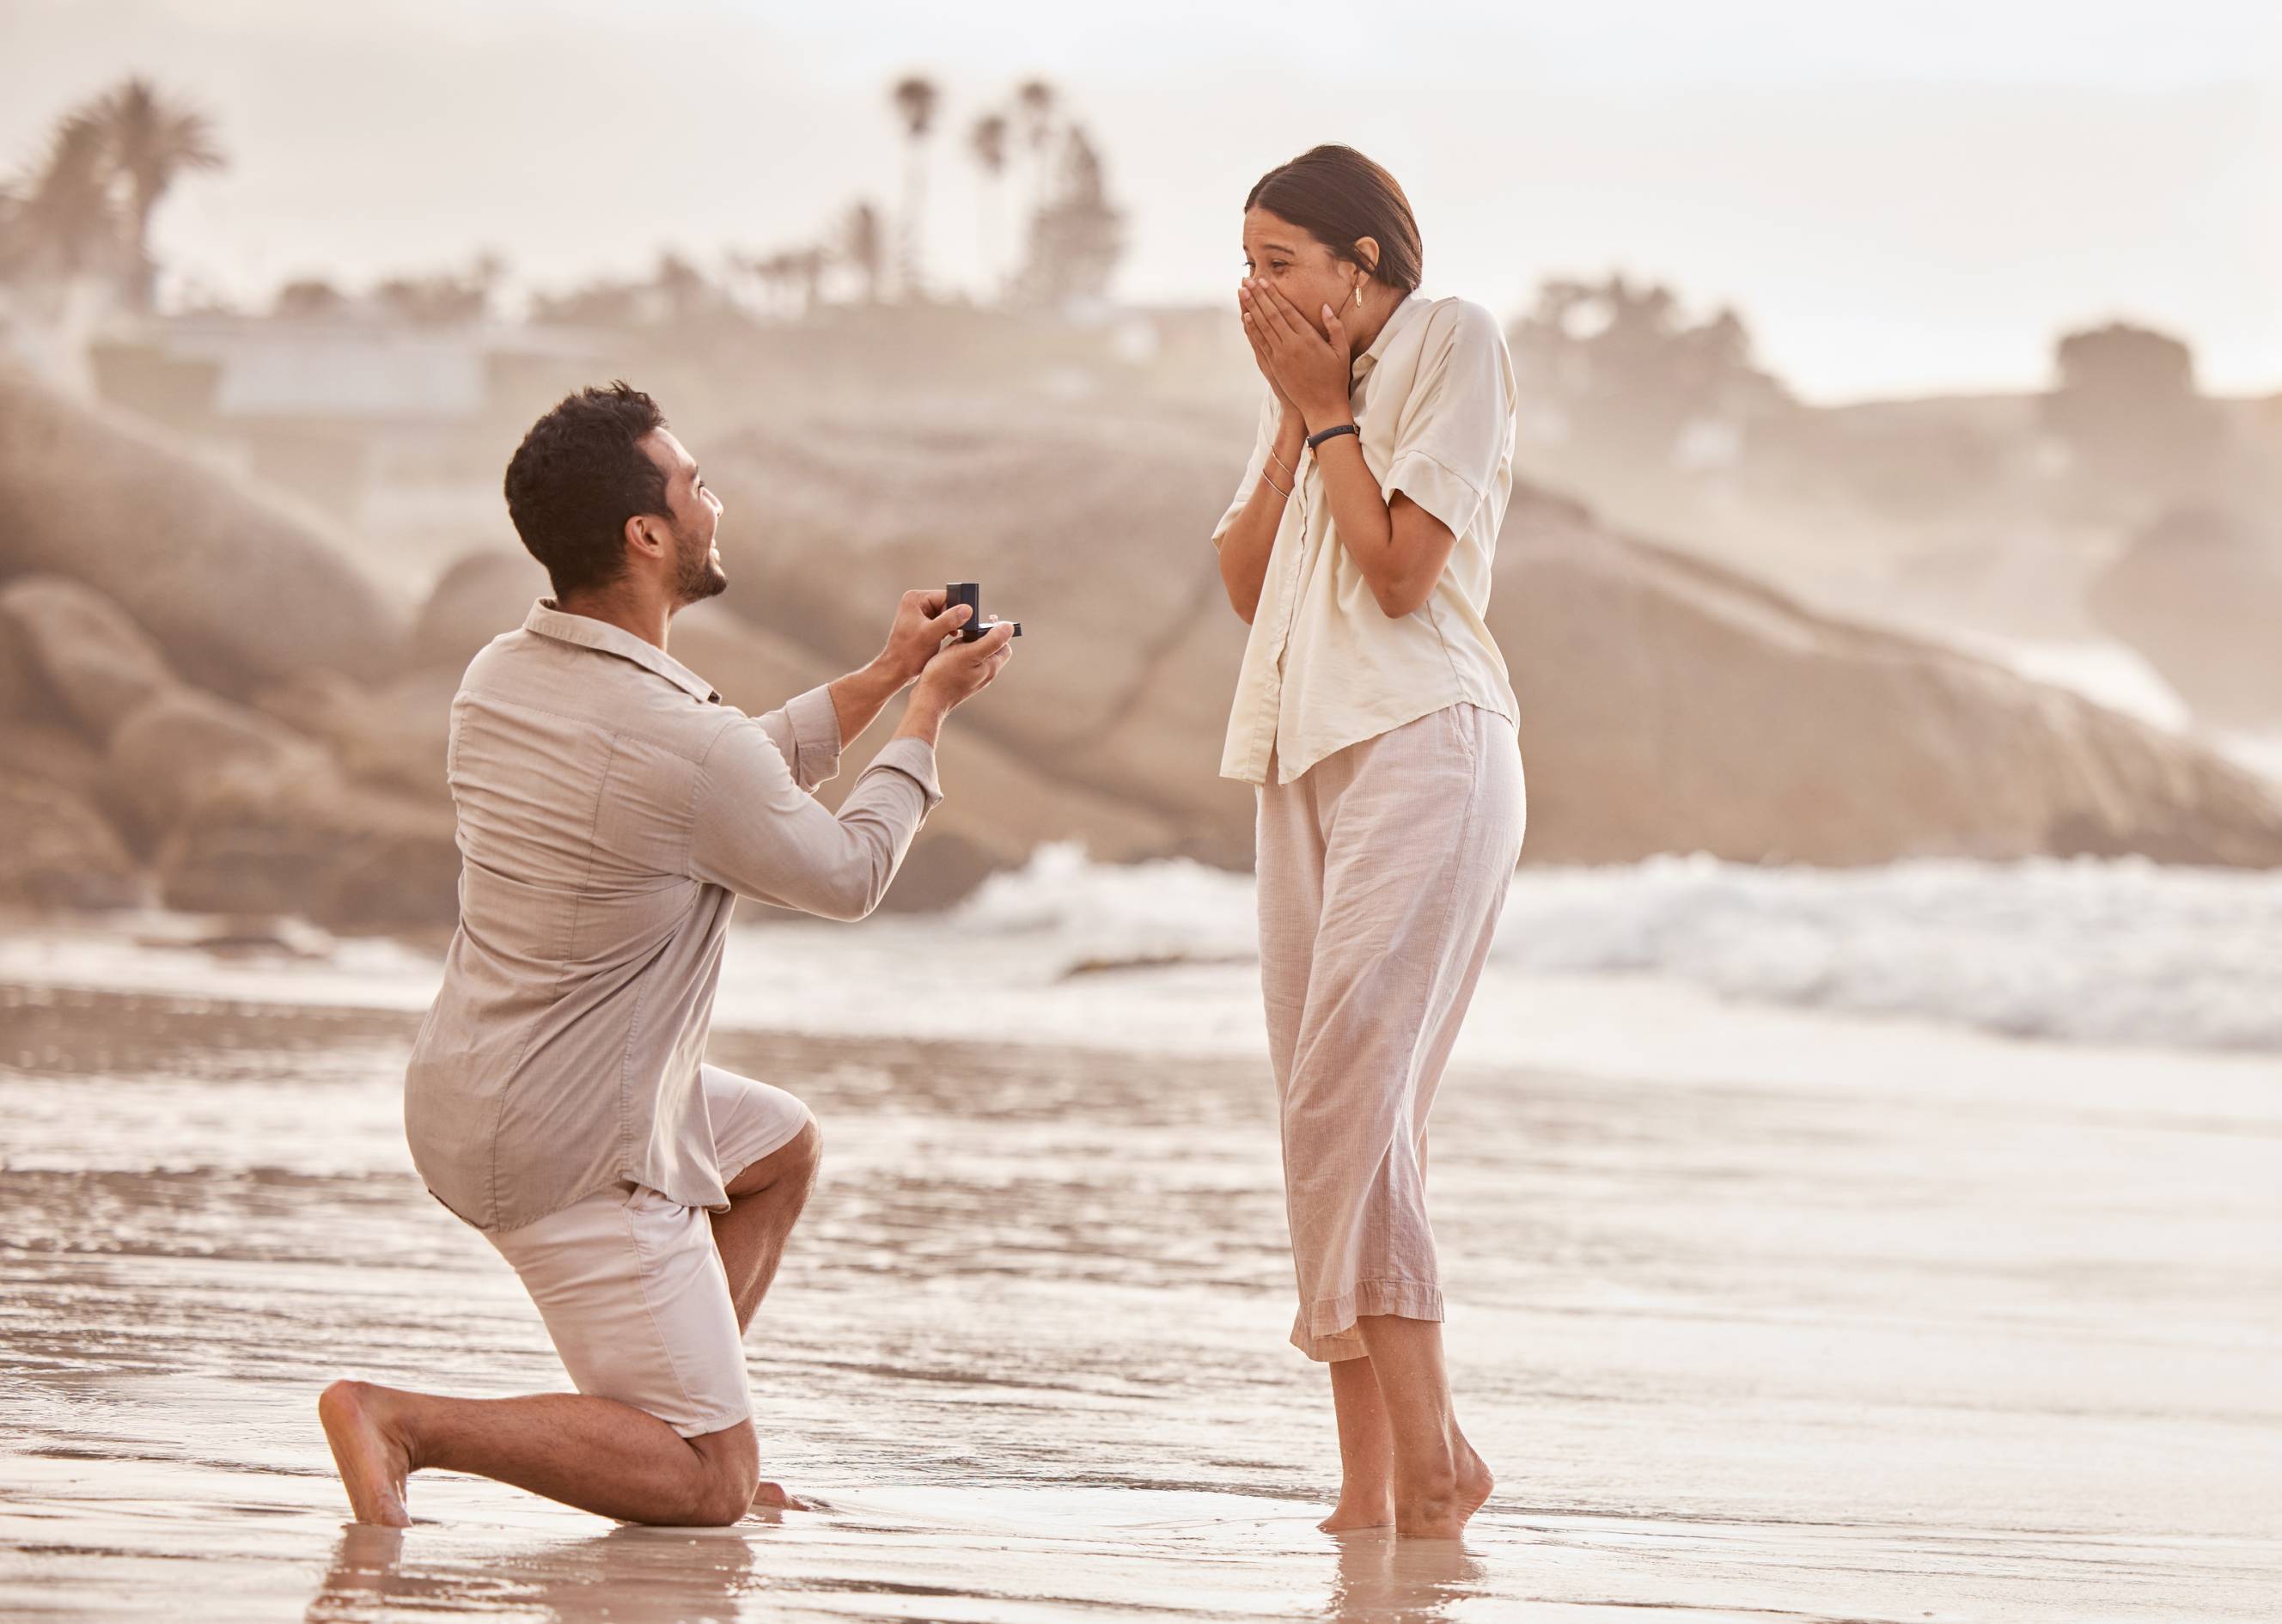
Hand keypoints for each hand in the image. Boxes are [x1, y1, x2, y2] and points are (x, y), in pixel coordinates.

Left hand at [875, 588, 971, 685]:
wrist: (896, 670)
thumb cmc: (908, 652)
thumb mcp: (931, 634)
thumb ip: (949, 620)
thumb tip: (967, 609)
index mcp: (915, 599)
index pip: (946, 596)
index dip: (955, 609)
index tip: (960, 624)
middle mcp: (916, 603)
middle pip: (947, 605)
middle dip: (952, 619)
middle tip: (949, 633)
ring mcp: (919, 614)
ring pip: (946, 615)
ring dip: (949, 627)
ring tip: (943, 637)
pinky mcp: (923, 624)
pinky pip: (941, 623)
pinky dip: (945, 631)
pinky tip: (942, 639)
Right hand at [912, 620, 1015, 715]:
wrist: (928, 700)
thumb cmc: (945, 675)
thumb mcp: (969, 653)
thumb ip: (991, 640)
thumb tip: (1009, 628)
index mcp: (991, 667)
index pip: (1005, 646)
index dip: (998, 632)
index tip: (985, 622)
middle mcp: (985, 674)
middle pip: (991, 649)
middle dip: (981, 636)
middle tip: (966, 632)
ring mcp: (973, 678)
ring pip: (976, 654)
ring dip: (968, 644)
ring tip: (955, 642)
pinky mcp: (961, 680)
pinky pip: (964, 661)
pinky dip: (959, 653)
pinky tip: (948, 653)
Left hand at [1240, 278, 1352, 433]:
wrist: (1322, 406)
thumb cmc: (1335, 378)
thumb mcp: (1342, 351)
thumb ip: (1335, 327)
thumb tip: (1325, 307)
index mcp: (1308, 338)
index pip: (1287, 310)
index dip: (1274, 294)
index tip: (1265, 281)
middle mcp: (1291, 345)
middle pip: (1271, 314)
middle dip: (1258, 296)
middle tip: (1247, 280)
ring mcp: (1280, 356)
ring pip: (1262, 326)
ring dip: (1251, 307)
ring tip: (1242, 292)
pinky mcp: (1274, 366)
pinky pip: (1260, 343)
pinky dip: (1252, 329)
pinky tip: (1246, 317)